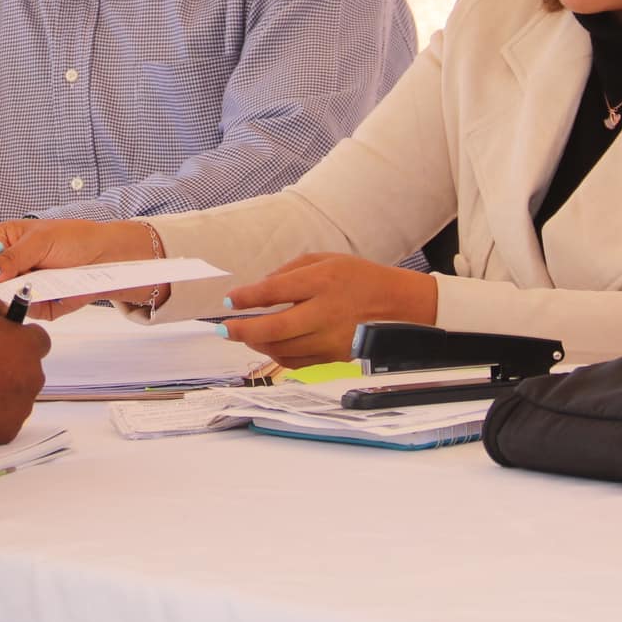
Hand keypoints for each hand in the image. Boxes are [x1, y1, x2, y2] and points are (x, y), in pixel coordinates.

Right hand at [0, 219, 162, 319]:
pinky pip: (19, 313)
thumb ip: (14, 256)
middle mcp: (3, 266)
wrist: (103, 259)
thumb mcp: (41, 241)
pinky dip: (24, 311)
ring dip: (2, 299)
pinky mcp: (31, 306)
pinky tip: (34, 301)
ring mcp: (15, 288)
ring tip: (17, 293)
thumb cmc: (72, 240)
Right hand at [0, 297, 50, 443]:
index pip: (38, 338)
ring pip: (17, 394)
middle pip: (28, 368)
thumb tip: (2, 309)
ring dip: (1, 389)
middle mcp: (33, 376)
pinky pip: (4, 418)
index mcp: (29, 345)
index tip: (5, 339)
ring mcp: (23, 405)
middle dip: (10, 366)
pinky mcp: (9, 429)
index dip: (20, 338)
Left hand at [218, 254, 437, 368]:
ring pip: (282, 349)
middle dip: (243, 330)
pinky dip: (276, 354)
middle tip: (223, 329)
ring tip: (242, 334)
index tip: (228, 300)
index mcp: (322, 282)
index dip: (247, 297)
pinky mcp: (334, 357)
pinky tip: (267, 345)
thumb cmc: (358, 278)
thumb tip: (258, 289)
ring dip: (256, 343)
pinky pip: (296, 361)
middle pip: (275, 327)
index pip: (275, 291)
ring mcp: (330, 339)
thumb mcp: (325, 259)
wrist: (397, 305)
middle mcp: (325, 312)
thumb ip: (289, 272)